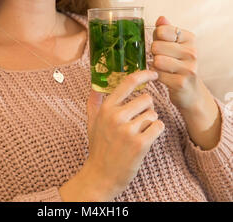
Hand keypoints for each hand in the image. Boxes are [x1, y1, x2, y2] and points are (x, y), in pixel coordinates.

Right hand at [83, 70, 164, 200]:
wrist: (101, 177)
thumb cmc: (98, 148)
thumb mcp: (92, 123)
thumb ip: (93, 103)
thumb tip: (94, 86)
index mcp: (106, 108)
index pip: (128, 82)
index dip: (144, 74)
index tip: (153, 73)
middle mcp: (116, 116)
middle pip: (146, 99)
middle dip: (147, 108)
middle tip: (139, 121)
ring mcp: (128, 130)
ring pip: (153, 114)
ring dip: (150, 122)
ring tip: (139, 133)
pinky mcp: (140, 144)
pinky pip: (158, 127)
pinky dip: (156, 131)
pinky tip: (147, 139)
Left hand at [149, 16, 203, 111]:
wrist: (189, 90)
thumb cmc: (178, 63)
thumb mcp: (173, 44)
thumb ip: (166, 30)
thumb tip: (161, 18)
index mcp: (190, 38)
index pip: (161, 30)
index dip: (157, 38)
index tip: (164, 45)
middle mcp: (192, 52)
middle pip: (156, 46)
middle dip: (155, 53)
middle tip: (163, 58)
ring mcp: (189, 68)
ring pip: (157, 60)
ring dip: (155, 66)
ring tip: (164, 68)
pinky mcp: (181, 82)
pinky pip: (158, 74)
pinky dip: (157, 76)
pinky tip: (165, 77)